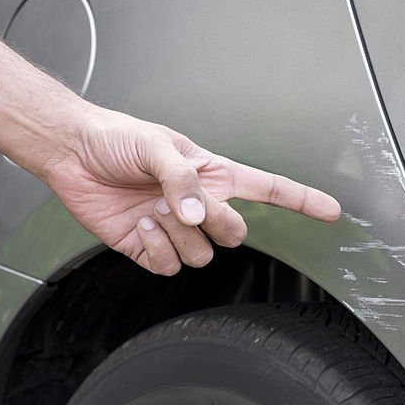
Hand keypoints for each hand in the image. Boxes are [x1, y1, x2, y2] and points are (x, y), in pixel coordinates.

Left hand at [43, 105, 340, 274]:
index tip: (332, 211)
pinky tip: (140, 226)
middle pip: (235, 234)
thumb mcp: (157, 146)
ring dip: (179, 236)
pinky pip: (170, 267)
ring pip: (203, 256)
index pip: (269, 189)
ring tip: (153, 209)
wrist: (72, 154)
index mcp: (214, 175)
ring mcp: (176, 229)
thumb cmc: (117, 138)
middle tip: (184, 205)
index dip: (303, 200)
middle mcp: (200, 204)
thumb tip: (198, 213)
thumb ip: (182, 179)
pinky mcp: (148, 249)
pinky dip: (157, 250)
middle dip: (216, 224)